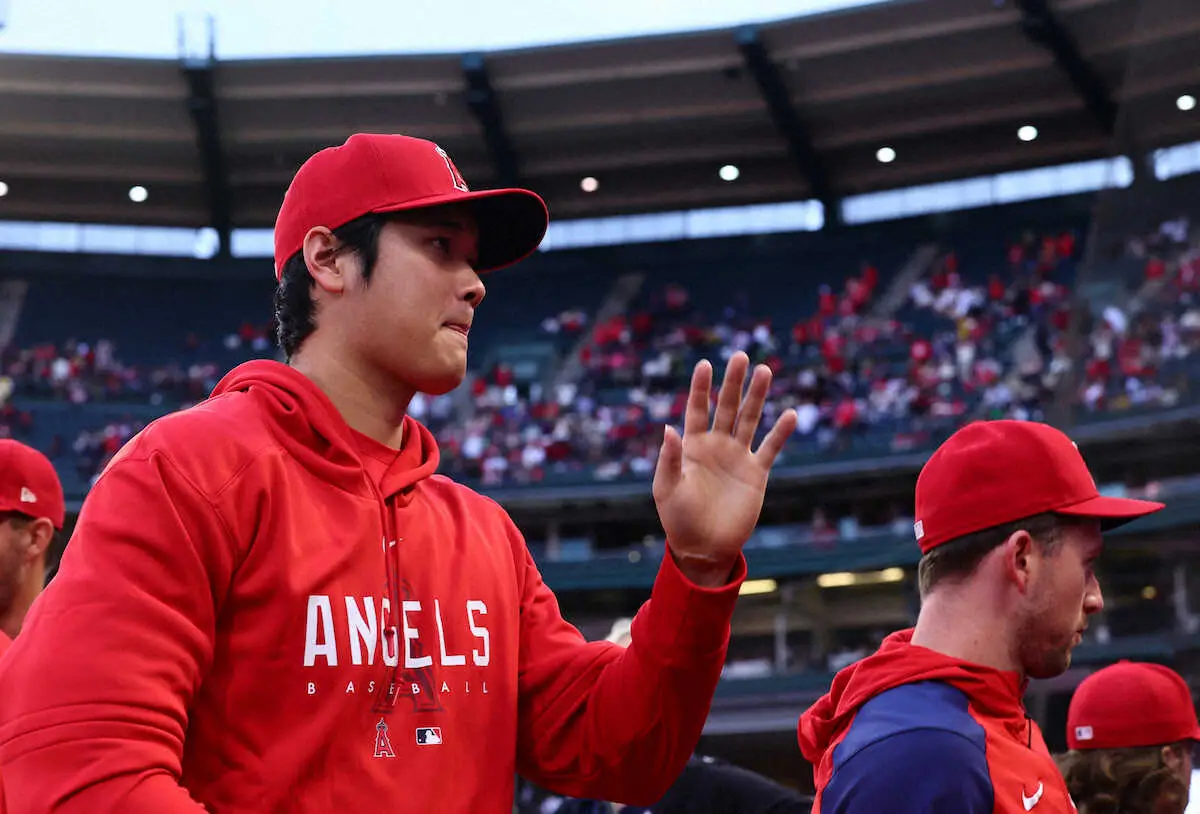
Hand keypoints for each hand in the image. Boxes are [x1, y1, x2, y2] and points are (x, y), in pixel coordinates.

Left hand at [652, 352, 797, 586]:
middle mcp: (716, 445)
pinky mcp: (756, 473)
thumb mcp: (666, 489)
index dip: (701, 387)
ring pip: (749, 420)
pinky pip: (770, 448)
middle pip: (726, 406)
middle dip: (733, 382)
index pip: (697, 409)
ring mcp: (738, 456)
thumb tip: (668, 428)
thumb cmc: (678, 518)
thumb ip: (669, 459)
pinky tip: (790, 414)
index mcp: (692, 446)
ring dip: (758, 396)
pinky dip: (780, 432)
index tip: (705, 364)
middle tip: (740, 356)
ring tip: (765, 370)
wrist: (704, 546)